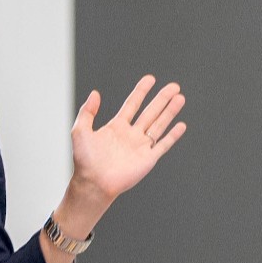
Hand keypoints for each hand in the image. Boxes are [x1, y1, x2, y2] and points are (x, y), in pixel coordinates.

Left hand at [70, 75, 186, 204]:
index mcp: (116, 127)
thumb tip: (94, 93)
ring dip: (170, 111)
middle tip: (174, 86)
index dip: (141, 91)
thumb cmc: (84, 160)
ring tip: (180, 97)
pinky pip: (163, 144)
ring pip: (159, 125)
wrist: (93, 183)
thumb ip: (87, 112)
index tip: (150, 78)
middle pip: (150, 112)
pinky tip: (181, 125)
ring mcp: (140, 146)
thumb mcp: (80, 131)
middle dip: (162, 99)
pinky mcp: (148, 159)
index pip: (132, 105)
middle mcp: (130, 135)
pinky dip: (172, 135)